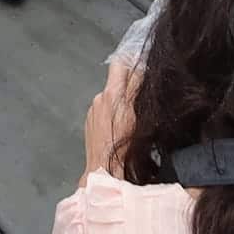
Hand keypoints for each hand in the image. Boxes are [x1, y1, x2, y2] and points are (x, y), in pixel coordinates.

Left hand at [81, 60, 135, 183]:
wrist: (104, 171)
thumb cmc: (125, 149)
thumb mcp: (140, 117)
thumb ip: (139, 90)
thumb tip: (142, 70)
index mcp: (113, 94)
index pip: (122, 64)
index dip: (134, 62)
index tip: (143, 63)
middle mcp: (100, 98)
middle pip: (117, 79)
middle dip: (130, 82)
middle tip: (142, 91)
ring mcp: (93, 110)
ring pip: (112, 95)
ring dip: (121, 99)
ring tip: (132, 116)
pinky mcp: (90, 120)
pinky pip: (104, 109)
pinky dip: (112, 112)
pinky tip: (120, 127)